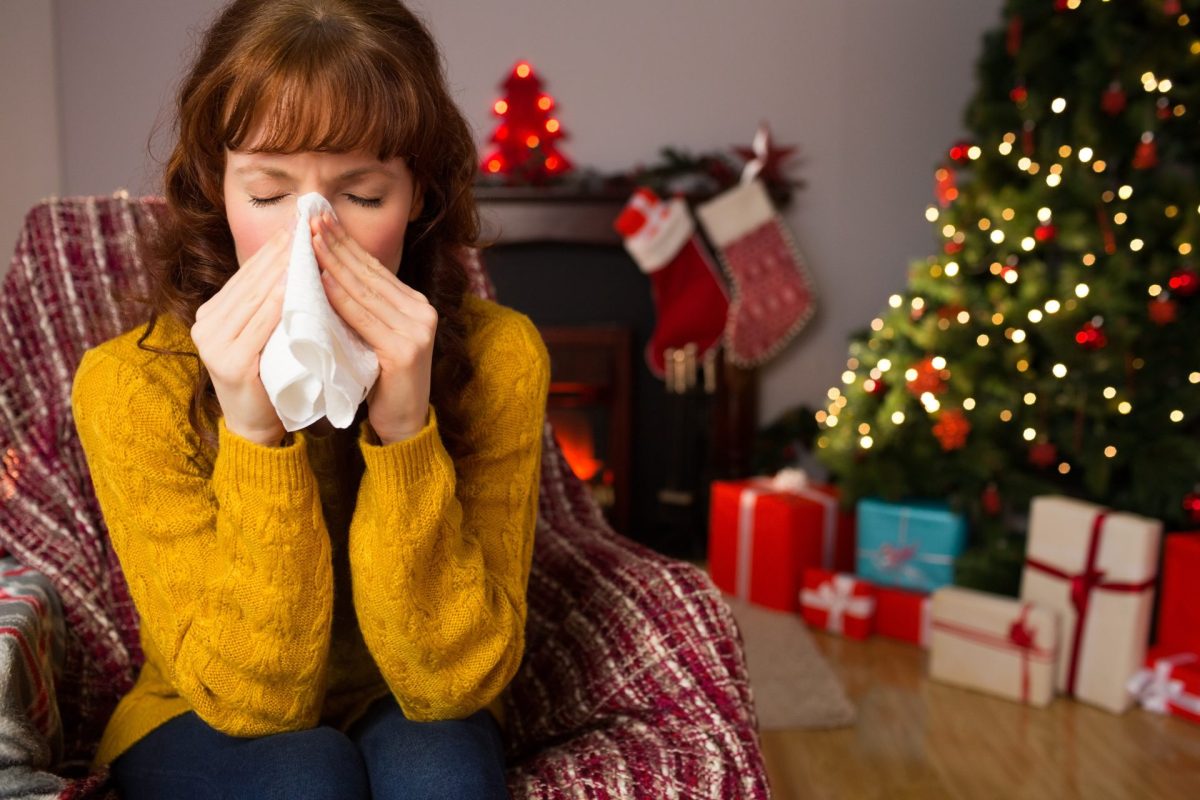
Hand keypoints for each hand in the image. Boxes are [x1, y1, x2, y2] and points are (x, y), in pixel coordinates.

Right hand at [192, 226, 291, 445]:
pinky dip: (277, 303)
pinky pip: (258, 325)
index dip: (273, 248)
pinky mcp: (228, 362)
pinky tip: (293, 285)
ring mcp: (213, 343)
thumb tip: (294, 258)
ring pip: (254, 298)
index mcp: (212, 314)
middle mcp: (206, 324)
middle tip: (305, 224)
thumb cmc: (269, 377)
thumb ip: (268, 303)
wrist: (257, 427)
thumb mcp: (264, 333)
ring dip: (281, 270)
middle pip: (251, 281)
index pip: (247, 273)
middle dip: (280, 252)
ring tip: (304, 246)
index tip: (298, 223)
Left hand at [311, 212, 436, 444]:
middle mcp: (421, 312)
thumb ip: (360, 307)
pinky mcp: (405, 352)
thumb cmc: (380, 380)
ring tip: (308, 242)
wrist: (403, 424)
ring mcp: (416, 331)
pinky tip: (321, 282)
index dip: (346, 242)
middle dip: (337, 244)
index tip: (318, 219)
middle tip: (309, 218)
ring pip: (364, 292)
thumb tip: (324, 270)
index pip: (373, 267)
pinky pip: (364, 320)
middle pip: (369, 273)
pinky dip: (340, 299)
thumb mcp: (371, 335)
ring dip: (334, 264)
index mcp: (414, 304)